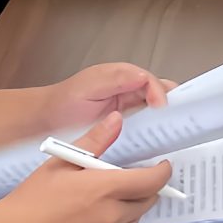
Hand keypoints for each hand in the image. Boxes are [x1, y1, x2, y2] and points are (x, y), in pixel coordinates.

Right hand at [0, 113, 174, 222]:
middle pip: (148, 200)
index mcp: (105, 190)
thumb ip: (94, 141)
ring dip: (130, 206)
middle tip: (129, 178)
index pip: (153, 181)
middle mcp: (112, 217)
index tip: (162, 164)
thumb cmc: (32, 200)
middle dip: (146, 187)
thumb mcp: (61, 162)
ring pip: (135, 219)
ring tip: (106, 198)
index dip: (162, 171)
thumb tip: (117, 120)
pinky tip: (92, 218)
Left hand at [38, 62, 173, 133]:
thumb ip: (116, 79)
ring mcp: (130, 111)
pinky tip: (157, 145)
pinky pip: (147, 130)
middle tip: (177, 121)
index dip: (160, 93)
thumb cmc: (64, 101)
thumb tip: (143, 76)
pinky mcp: (127, 128)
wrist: (45, 122)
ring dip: (165, 123)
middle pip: (161, 96)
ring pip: (157, 114)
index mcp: (124, 77)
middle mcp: (130, 92)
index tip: (161, 107)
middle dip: (172, 107)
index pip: (151, 82)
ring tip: (173, 135)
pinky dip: (155, 136)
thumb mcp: (89, 86)